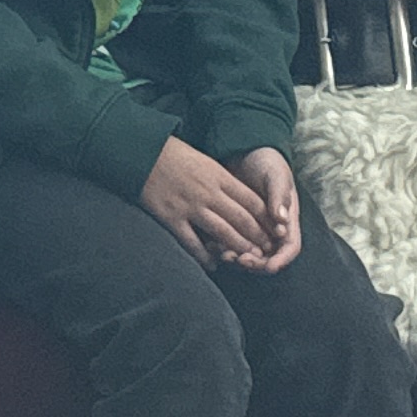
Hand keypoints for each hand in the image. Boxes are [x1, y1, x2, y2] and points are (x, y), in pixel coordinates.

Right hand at [141, 137, 275, 264]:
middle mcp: (208, 192)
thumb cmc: (174, 154)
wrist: (142, 152)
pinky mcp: (172, 217)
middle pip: (241, 219)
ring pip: (222, 232)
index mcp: (219, 176)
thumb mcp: (205, 161)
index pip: (251, 201)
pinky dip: (203, 256)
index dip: (266, 218)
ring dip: (237, 247)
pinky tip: (212, 264)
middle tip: (267, 250)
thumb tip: (242, 198)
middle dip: (257, 236)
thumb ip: (222, 180)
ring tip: (248, 259)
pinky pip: (191, 242)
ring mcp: (190, 206)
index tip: (275, 229)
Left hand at [226, 149, 302, 272]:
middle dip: (256, 264)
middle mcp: (271, 230)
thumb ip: (279, 195)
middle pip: (268, 258)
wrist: (244, 152)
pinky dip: (223, 249)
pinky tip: (212, 246)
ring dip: (237, 259)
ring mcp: (253, 231)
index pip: (290, 248)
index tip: (270, 266)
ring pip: (249, 255)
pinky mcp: (234, 227)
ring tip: (224, 255)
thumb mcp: (276, 175)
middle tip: (241, 260)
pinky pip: (230, 245)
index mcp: (287, 220)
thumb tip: (282, 220)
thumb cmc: (266, 162)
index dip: (281, 260)